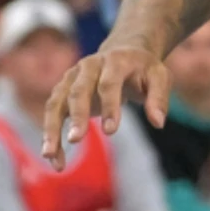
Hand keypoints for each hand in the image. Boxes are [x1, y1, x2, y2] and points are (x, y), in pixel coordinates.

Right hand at [41, 36, 166, 169]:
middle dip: (76, 115)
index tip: (110, 132)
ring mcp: (71, 78)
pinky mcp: (62, 91)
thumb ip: (159, 98)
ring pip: (56, 102)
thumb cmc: (143, 70)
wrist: (123, 51)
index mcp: (114, 61)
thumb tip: (158, 123)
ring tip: (50, 155)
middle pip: (78, 91)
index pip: (109, 83)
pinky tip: (53, 158)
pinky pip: (52, 113)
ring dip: (51, 128)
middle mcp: (88, 67)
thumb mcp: (159, 77)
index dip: (109, 106)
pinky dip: (50, 135)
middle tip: (76, 140)